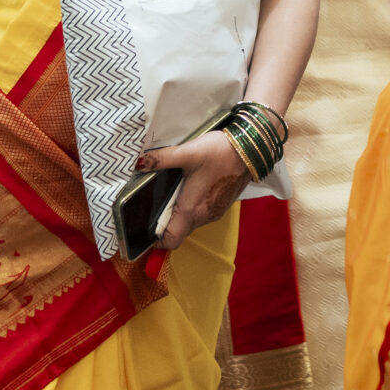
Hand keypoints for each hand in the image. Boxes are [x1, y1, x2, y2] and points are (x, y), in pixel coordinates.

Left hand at [134, 129, 249, 252]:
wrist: (251, 149)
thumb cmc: (219, 153)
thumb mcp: (188, 152)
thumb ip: (161, 158)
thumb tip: (138, 163)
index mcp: (191, 209)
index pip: (171, 240)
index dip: (157, 239)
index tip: (148, 227)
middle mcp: (203, 216)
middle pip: (179, 231)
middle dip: (166, 222)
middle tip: (157, 201)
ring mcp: (215, 213)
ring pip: (191, 223)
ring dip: (181, 214)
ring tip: (174, 192)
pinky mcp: (222, 206)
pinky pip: (202, 215)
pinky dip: (193, 208)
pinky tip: (192, 188)